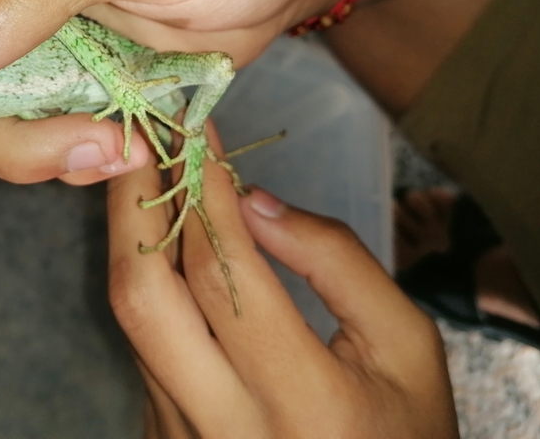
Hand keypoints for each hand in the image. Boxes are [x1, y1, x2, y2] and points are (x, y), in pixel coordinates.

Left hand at [107, 126, 458, 438]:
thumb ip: (337, 263)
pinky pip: (142, 346)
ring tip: (147, 175)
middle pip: (144, 298)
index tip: (196, 130)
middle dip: (134, 205)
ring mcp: (181, 436)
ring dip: (134, 238)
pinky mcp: (161, 437)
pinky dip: (149, 284)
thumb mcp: (406, 345)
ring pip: (134, 320)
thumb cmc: (402, 432)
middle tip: (143, 141)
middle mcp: (224, 424)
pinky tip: (163, 243)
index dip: (203, 190)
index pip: (224, 270)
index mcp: (301, 400)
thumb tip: (255, 201)